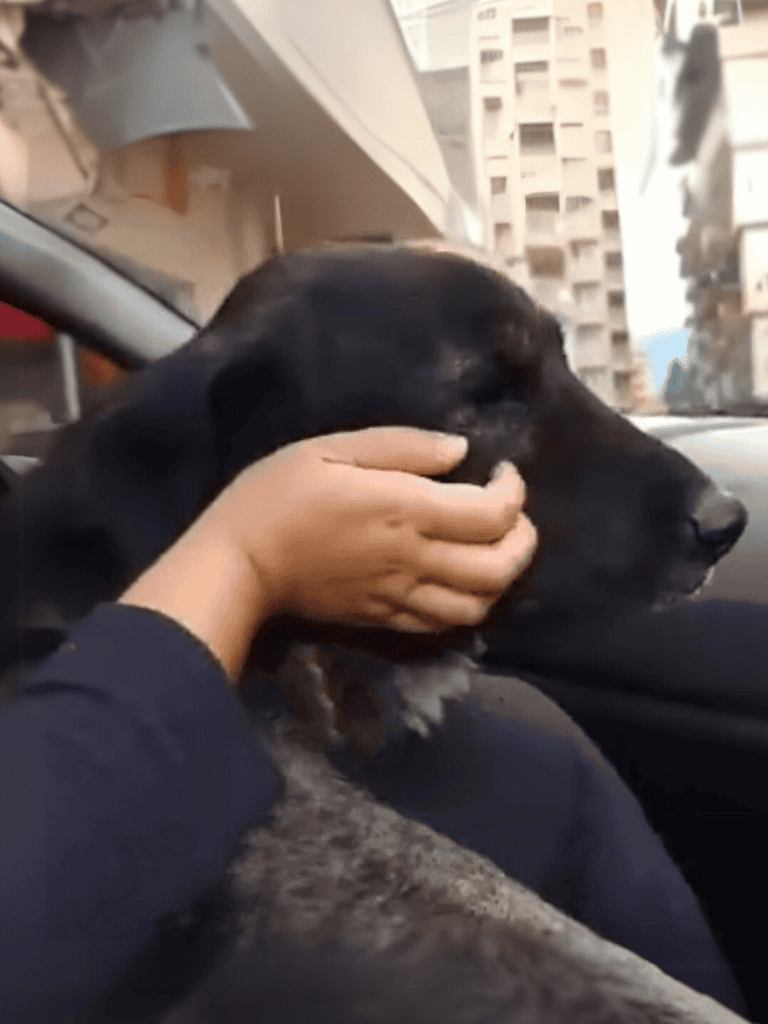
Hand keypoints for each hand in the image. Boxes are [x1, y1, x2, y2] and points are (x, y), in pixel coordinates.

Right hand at [204, 427, 537, 634]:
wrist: (238, 565)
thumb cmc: (277, 496)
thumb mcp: (330, 449)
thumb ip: (401, 447)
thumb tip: (459, 451)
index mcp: (404, 511)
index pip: (492, 513)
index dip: (513, 491)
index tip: (502, 471)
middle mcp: (413, 559)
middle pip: (500, 567)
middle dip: (523, 538)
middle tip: (510, 511)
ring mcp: (400, 596)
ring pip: (480, 604)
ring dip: (503, 576)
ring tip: (493, 547)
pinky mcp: (383, 619)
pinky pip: (443, 623)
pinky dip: (469, 603)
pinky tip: (459, 578)